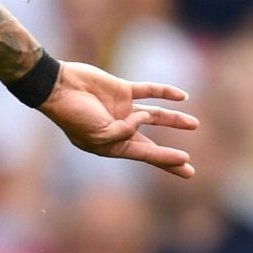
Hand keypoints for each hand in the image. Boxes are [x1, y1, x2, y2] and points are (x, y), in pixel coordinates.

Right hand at [39, 61, 199, 178]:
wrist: (58, 87)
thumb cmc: (73, 114)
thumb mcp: (98, 133)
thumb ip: (125, 130)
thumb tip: (144, 118)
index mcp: (108, 145)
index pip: (143, 154)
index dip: (165, 159)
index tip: (186, 163)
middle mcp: (117, 129)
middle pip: (149, 144)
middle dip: (169, 156)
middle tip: (189, 166)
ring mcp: (121, 109)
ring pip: (155, 116)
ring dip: (174, 120)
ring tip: (194, 124)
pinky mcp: (122, 90)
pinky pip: (149, 91)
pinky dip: (165, 92)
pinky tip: (182, 96)